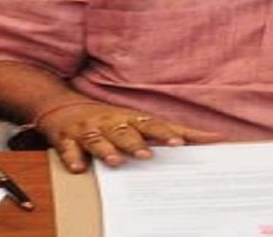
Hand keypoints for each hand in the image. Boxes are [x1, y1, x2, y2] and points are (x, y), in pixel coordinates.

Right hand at [35, 102, 223, 172]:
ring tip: (116, 162)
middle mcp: (112, 122)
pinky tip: (80, 168)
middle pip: (126, 131)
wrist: (61, 104)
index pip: (155, 125)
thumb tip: (211, 139)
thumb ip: (168, 132)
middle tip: (149, 155)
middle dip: (137, 143)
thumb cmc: (110, 119)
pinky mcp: (66, 138)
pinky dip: (73, 157)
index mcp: (131, 119)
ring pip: (99, 139)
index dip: (168, 134)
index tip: (183, 143)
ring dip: (107, 150)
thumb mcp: (136, 122)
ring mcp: (89, 129)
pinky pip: (68, 149)